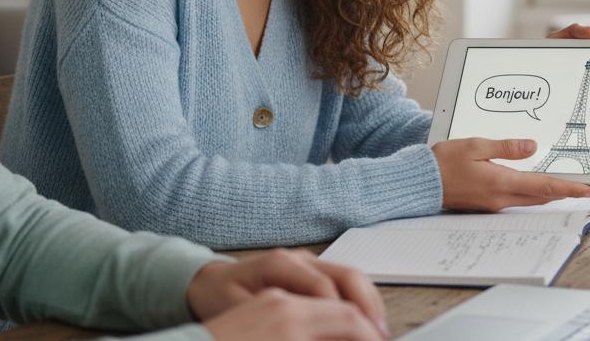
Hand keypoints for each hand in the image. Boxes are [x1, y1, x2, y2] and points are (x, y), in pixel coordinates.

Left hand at [188, 250, 385, 337]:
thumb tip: (313, 332)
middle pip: (347, 275)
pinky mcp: (313, 269)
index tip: (361, 338)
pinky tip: (367, 321)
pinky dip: (361, 300)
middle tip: (380, 337)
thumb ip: (278, 319)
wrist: (208, 281)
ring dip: (370, 304)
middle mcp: (299, 257)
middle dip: (368, 308)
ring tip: (379, 332)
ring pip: (353, 276)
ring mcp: (309, 260)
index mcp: (280, 263)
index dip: (346, 316)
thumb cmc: (220, 298)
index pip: (324, 288)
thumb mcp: (241, 313)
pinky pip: (345, 280)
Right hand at [432, 137, 589, 209]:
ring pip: (530, 199)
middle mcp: (501, 198)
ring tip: (566, 186)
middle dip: (564, 192)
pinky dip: (532, 194)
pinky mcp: (487, 203)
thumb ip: (506, 147)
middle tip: (584, 189)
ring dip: (549, 193)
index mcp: (501, 183)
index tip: (588, 190)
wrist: (422, 183)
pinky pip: (516, 200)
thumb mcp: (476, 146)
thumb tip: (532, 146)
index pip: (544, 186)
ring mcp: (494, 203)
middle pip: (541, 196)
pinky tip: (535, 186)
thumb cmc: (443, 163)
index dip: (569, 188)